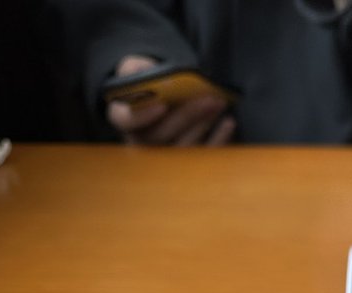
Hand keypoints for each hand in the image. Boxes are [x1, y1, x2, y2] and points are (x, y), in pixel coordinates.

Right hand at [106, 55, 235, 145]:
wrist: (158, 99)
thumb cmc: (146, 84)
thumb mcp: (136, 70)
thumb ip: (136, 69)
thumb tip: (153, 76)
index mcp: (123, 119)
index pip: (126, 121)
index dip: (142, 116)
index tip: (162, 106)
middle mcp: (139, 142)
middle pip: (162, 135)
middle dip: (188, 116)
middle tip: (210, 98)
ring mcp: (162, 158)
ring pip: (183, 148)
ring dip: (204, 126)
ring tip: (219, 104)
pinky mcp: (185, 163)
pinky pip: (201, 157)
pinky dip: (218, 141)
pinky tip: (228, 123)